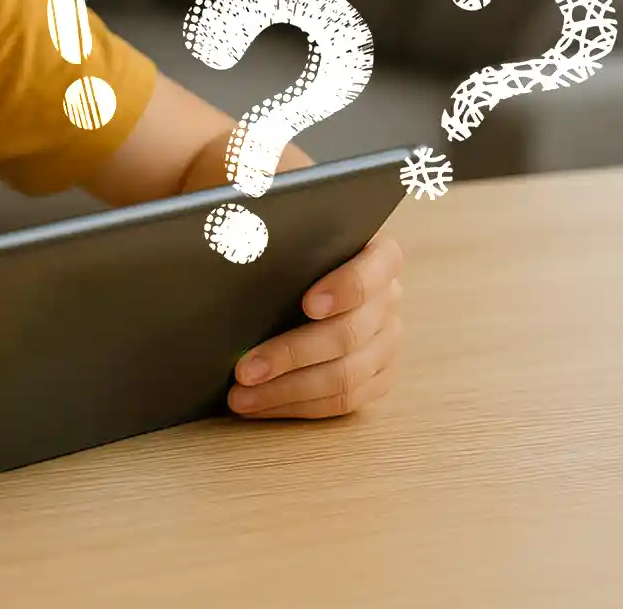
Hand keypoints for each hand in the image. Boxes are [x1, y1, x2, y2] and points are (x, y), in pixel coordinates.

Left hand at [228, 232, 403, 418]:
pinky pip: (343, 401)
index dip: (346, 288)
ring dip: (287, 391)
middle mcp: (388, 298)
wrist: (286, 261)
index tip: (307, 305)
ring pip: (346, 377)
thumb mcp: (274, 215)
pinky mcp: (376, 375)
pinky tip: (260, 405)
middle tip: (245, 370)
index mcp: (376, 252)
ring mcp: (386, 341)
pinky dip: (298, 407)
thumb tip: (234, 233)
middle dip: (291, 355)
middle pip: (350, 334)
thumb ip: (265, 218)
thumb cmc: (280, 234)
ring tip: (241, 397)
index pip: (374, 270)